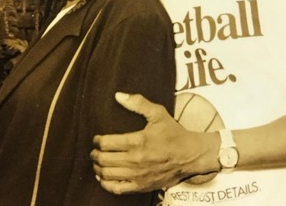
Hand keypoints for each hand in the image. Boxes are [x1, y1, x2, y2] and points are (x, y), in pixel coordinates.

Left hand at [90, 92, 217, 194]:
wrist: (190, 155)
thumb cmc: (174, 134)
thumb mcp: (158, 114)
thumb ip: (138, 103)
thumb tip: (118, 95)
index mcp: (138, 141)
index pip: (106, 143)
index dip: (97, 141)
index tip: (97, 139)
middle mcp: (135, 160)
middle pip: (104, 159)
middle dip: (95, 154)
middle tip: (94, 151)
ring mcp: (137, 175)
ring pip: (107, 174)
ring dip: (98, 168)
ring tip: (98, 162)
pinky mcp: (141, 186)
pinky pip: (117, 189)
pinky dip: (106, 184)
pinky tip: (104, 178)